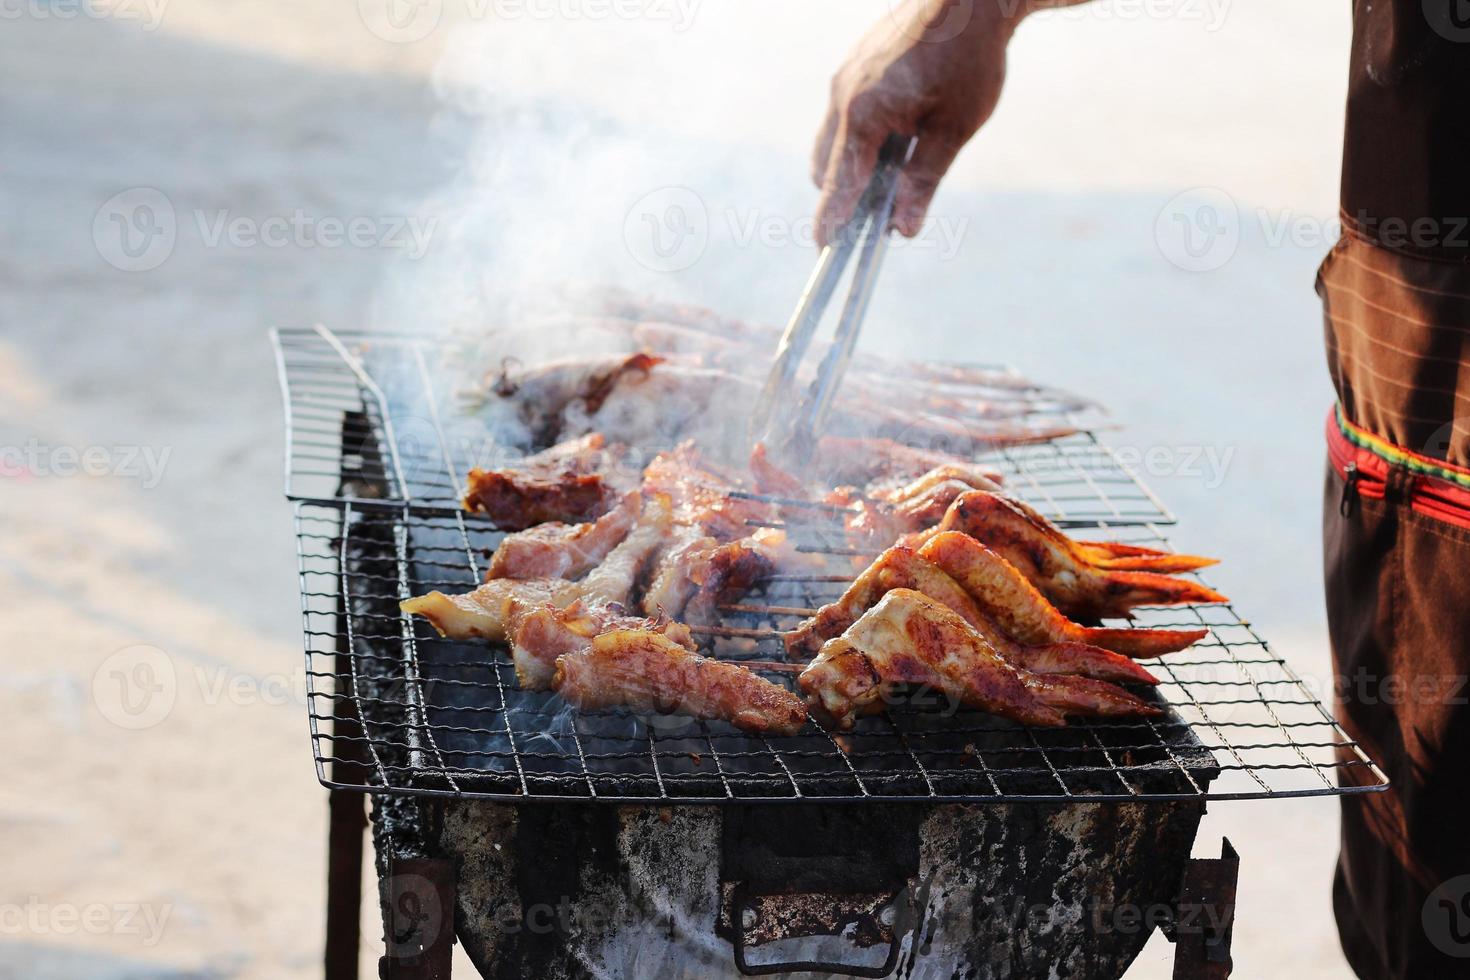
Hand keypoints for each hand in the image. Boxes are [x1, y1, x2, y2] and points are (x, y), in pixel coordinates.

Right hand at [811, 0, 1022, 244]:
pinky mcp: (856, 63)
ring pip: (834, 137)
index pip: (839, 184)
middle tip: (877, 215)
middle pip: (826, 165)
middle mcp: (843, 96)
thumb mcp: (953, 129)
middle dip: (844, 194)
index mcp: (863, 116)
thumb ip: (923, 181)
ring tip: (896, 170)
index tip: (824, 250)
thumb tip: (902, 228)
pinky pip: (846, 111)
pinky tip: (903, 128)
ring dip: (854, 162)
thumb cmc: (968, 60)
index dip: (832, 220)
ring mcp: (846, 76)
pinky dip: (862, 134)